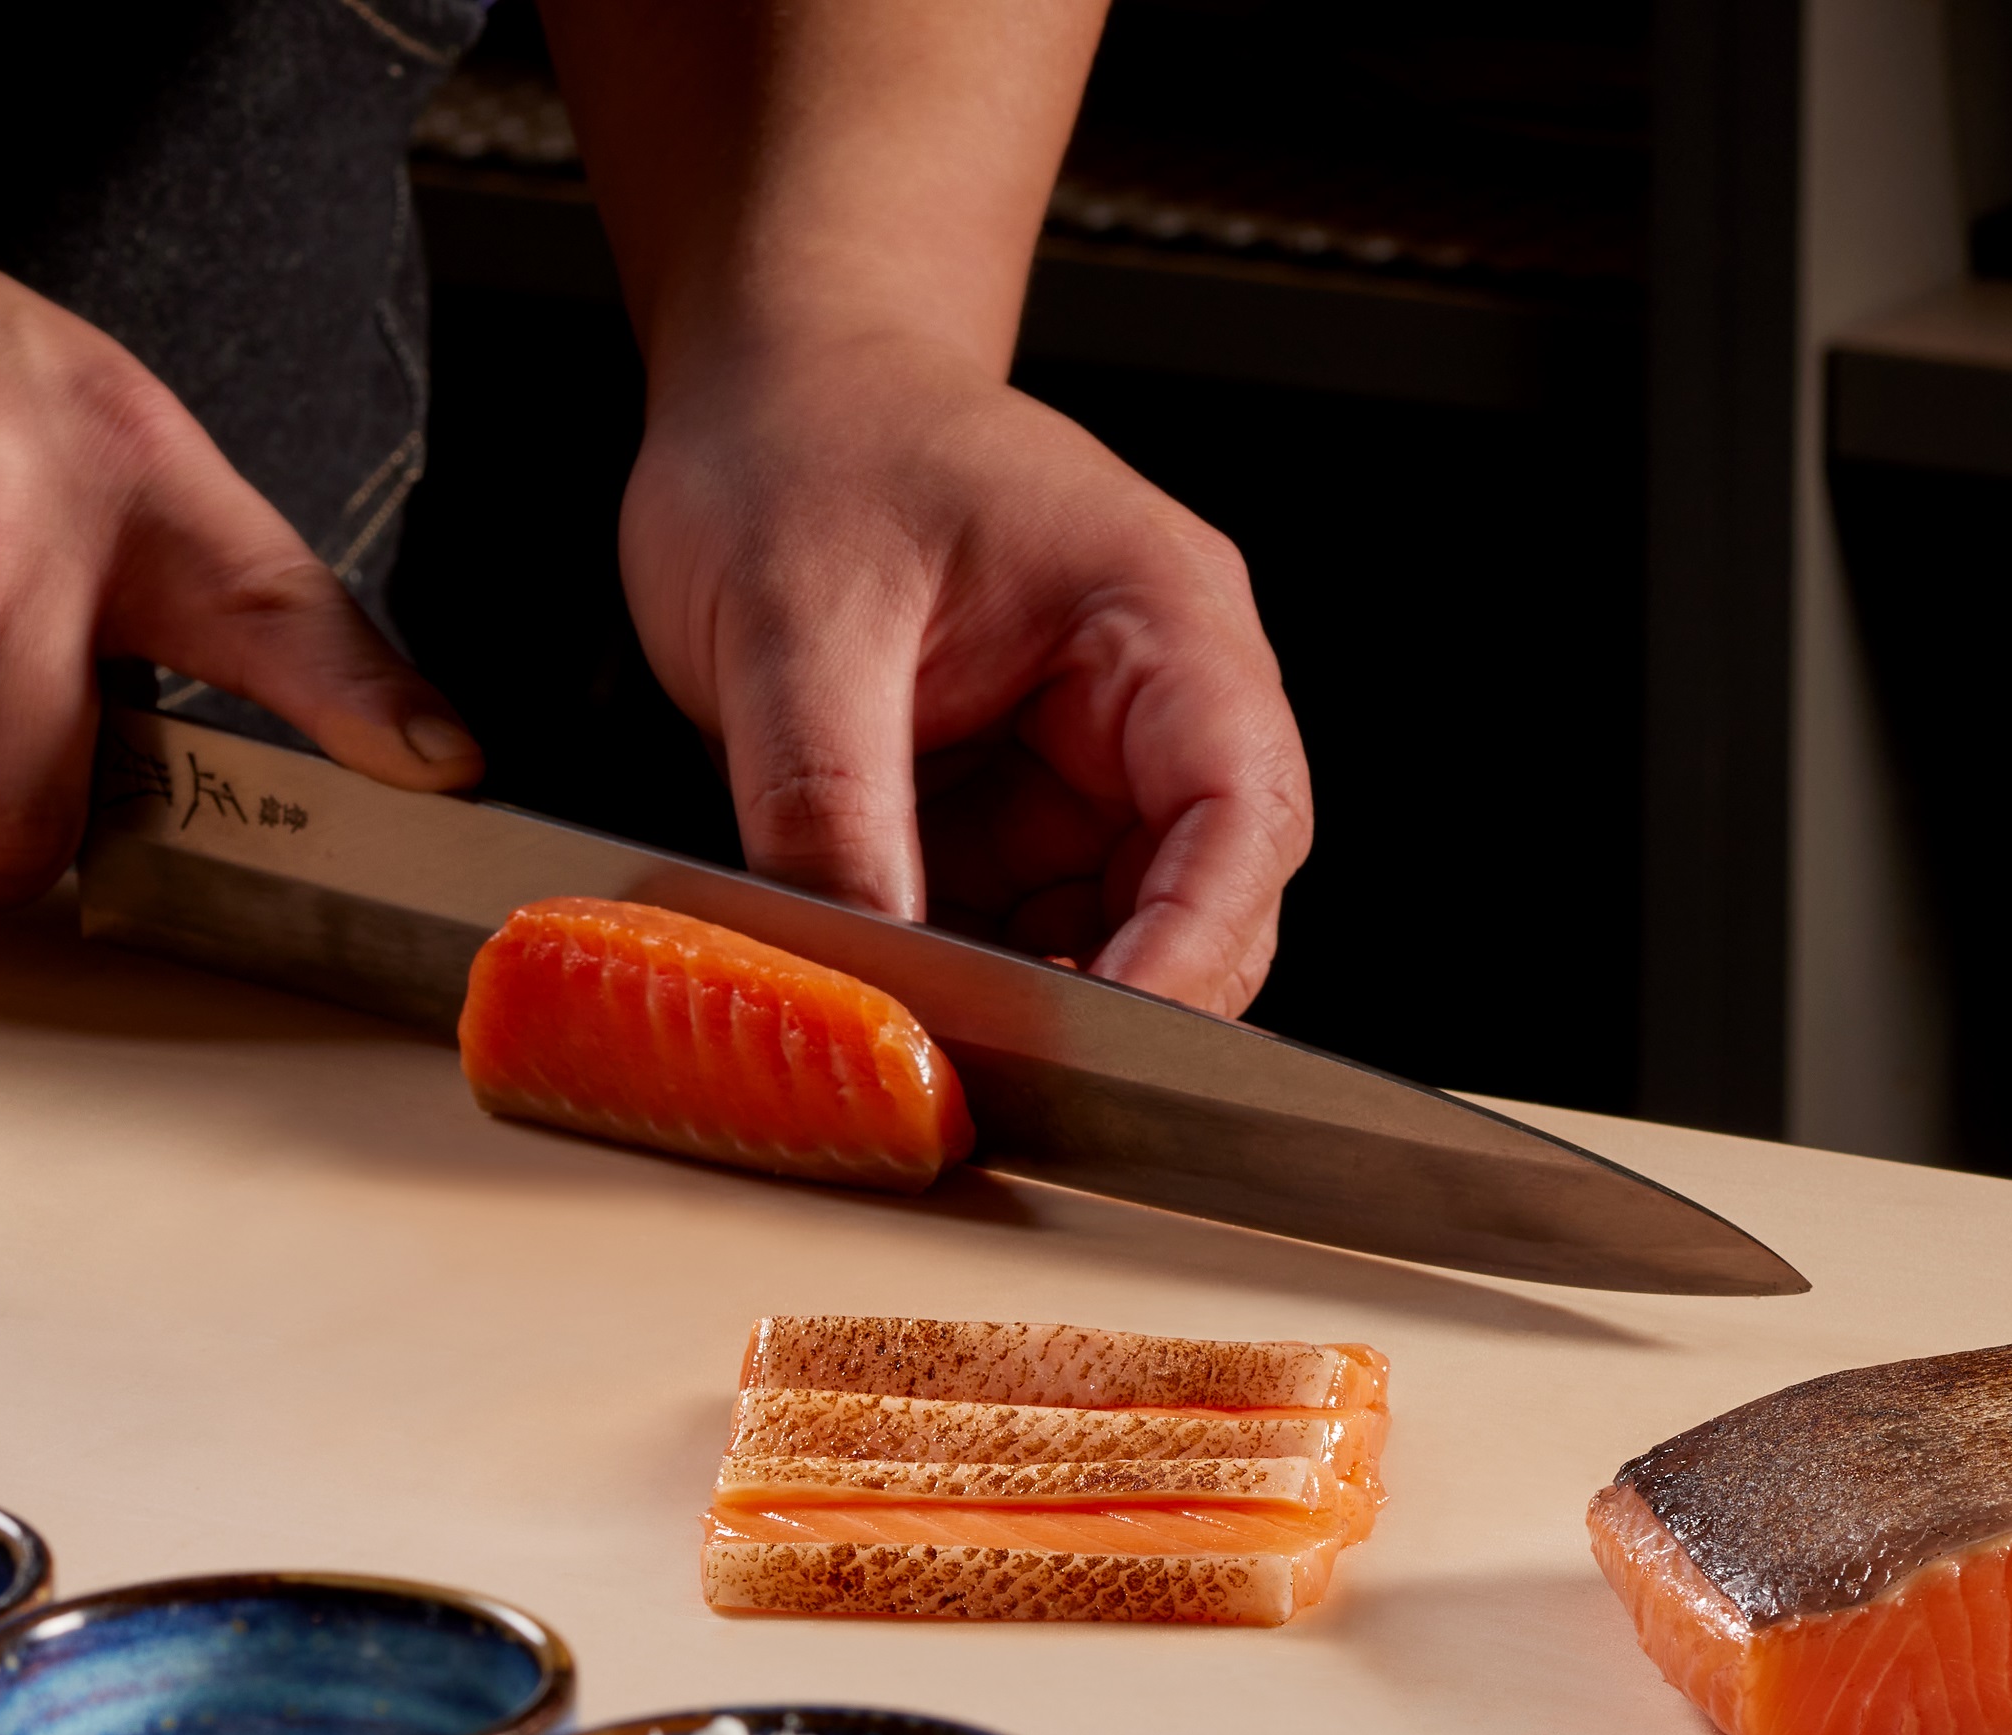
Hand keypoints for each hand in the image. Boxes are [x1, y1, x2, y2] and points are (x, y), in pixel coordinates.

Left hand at [616, 337, 1309, 1016]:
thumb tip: (853, 967)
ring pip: (1108, 937)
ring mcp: (1082, 766)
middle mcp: (1151, 701)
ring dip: (1028, 999)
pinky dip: (964, 976)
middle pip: (1203, 901)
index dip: (1190, 946)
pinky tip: (893, 989)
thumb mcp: (793, 619)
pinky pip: (1016, 928)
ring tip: (924, 1033)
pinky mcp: (1007, 812)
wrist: (770, 387)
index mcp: (1161, 618)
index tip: (1105, 1039)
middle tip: (995, 1070)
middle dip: (1113, 996)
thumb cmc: (807, 441)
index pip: (1241, 812)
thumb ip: (826, 799)